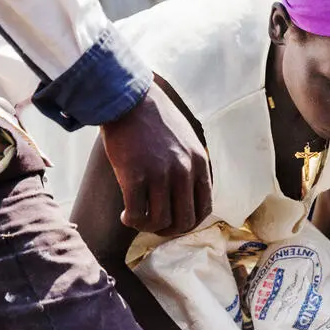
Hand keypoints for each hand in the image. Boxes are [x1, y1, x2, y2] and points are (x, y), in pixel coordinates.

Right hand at [99, 82, 211, 235]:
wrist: (127, 99)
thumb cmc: (154, 118)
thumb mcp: (187, 139)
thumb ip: (191, 166)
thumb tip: (189, 194)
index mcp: (199, 163)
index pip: (205, 208)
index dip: (190, 222)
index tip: (175, 221)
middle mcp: (183, 171)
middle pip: (184, 221)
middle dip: (169, 230)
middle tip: (155, 226)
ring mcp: (160, 174)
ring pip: (160, 222)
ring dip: (147, 227)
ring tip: (137, 219)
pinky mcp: (134, 176)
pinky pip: (137, 215)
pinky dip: (131, 221)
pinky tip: (125, 215)